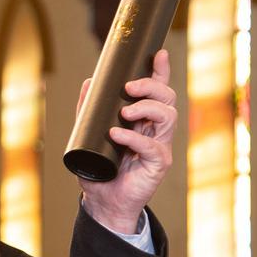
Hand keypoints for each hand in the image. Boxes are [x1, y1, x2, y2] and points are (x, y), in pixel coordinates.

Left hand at [78, 49, 177, 232]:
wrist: (103, 202)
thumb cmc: (100, 169)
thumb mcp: (89, 135)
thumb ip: (88, 111)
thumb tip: (89, 81)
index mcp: (144, 120)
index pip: (157, 91)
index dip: (160, 71)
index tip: (157, 54)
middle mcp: (155, 130)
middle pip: (167, 97)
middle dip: (151, 85)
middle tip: (128, 87)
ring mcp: (159, 146)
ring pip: (168, 116)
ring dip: (146, 107)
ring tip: (124, 111)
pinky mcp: (158, 165)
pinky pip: (153, 146)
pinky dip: (134, 138)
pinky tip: (118, 134)